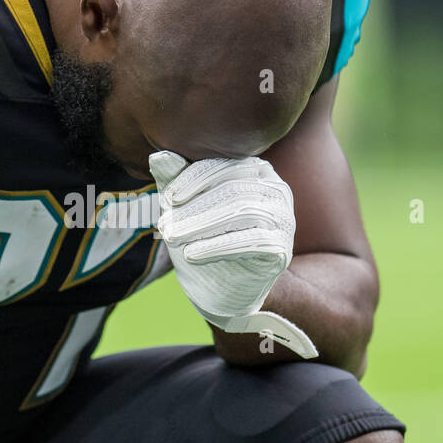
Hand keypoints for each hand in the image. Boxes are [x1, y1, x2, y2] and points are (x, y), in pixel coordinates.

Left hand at [149, 151, 317, 357]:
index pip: (225, 165)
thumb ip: (174, 180)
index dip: (194, 179)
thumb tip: (159, 155)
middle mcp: (275, 189)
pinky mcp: (281, 249)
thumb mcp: (182, 207)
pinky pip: (252, 242)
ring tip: (171, 236)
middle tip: (164, 224)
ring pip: (243, 212)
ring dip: (201, 224)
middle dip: (195, 206)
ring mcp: (283, 219)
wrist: (221, 288)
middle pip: (234, 188)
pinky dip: (218, 247)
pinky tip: (191, 255)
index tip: (168, 198)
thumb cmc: (202, 238)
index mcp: (253, 169)